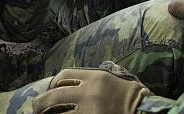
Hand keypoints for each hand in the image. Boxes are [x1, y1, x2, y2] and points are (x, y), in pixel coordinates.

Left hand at [32, 61, 149, 113]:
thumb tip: (71, 83)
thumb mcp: (114, 81)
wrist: (148, 112)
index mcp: (96, 77)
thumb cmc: (133, 99)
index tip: (49, 90)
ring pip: (59, 113)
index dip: (53, 83)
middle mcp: (90, 91)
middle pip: (55, 95)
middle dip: (41, 103)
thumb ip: (94, 79)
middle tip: (35, 109)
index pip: (65, 75)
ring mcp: (91, 109)